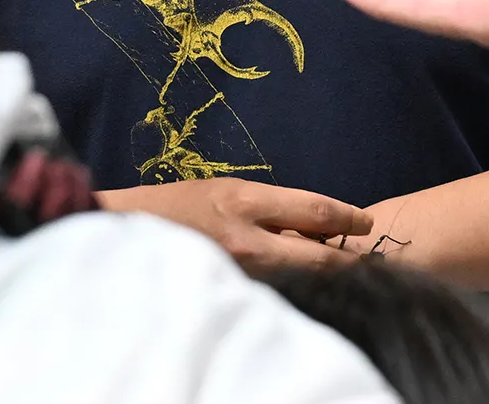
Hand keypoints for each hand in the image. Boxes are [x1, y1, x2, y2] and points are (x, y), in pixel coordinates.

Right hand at [96, 177, 371, 274]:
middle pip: (320, 256)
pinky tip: (296, 290)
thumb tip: (314, 226)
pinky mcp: (228, 295)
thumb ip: (268, 209)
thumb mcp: (224, 193)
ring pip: (300, 280)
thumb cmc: (175, 208)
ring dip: (319, 277)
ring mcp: (239, 273)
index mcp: (246, 202)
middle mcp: (247, 239)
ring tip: (334, 275)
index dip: (349, 218)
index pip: (317, 211)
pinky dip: (291, 291)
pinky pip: (273, 295)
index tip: (366, 223)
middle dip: (346, 259)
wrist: (122, 235)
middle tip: (364, 260)